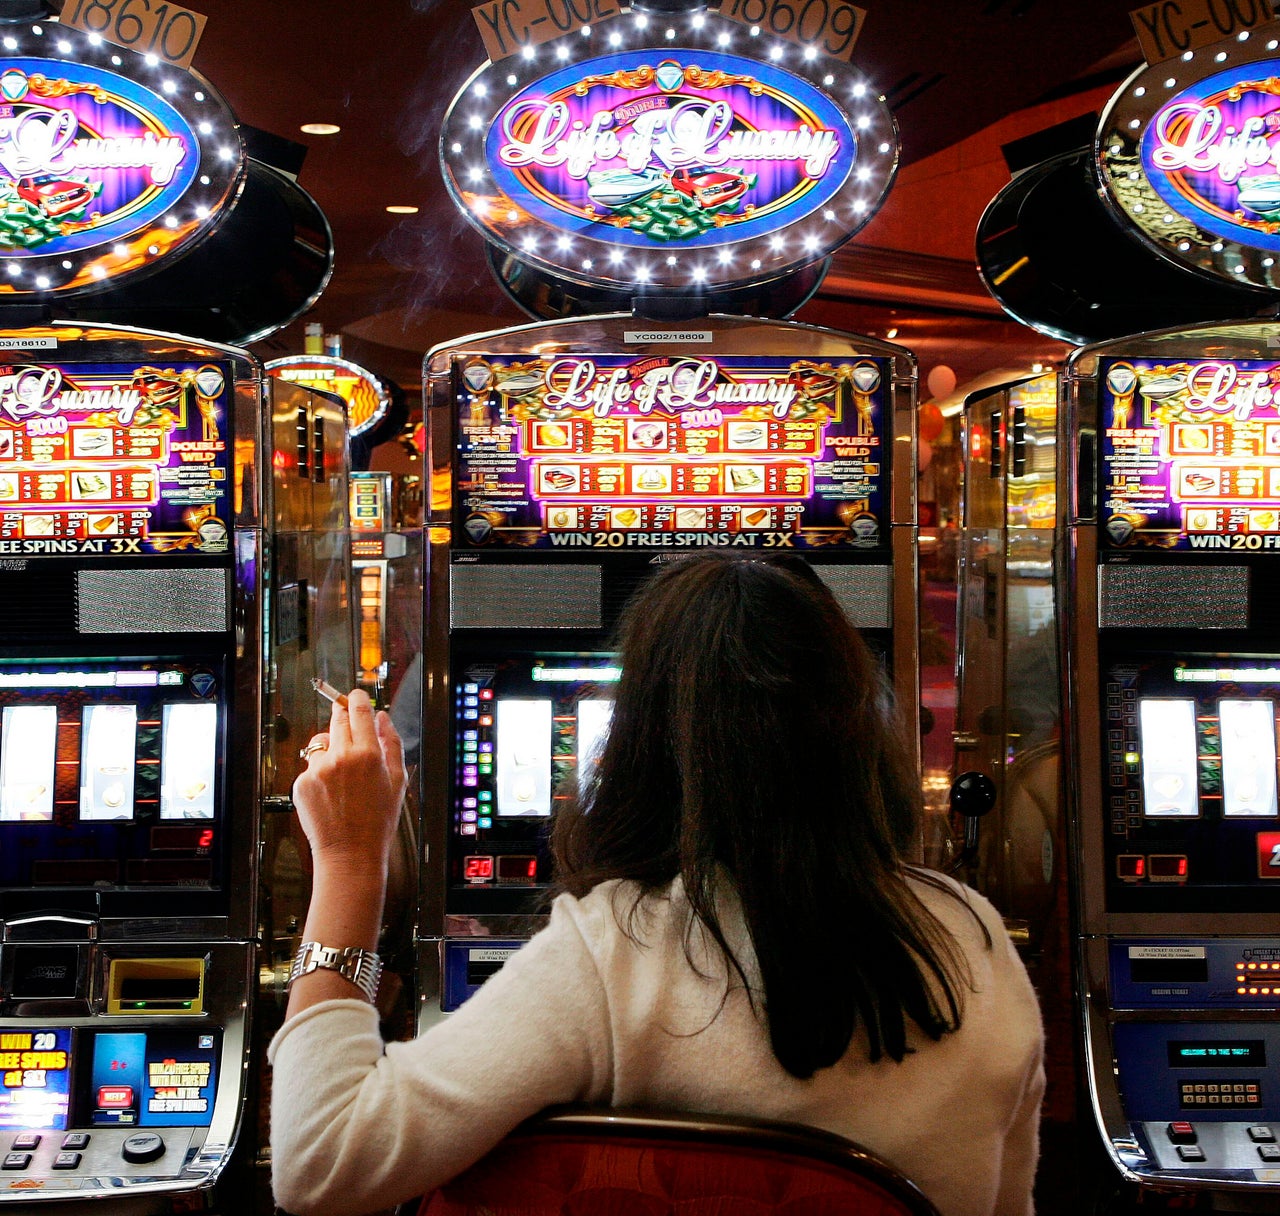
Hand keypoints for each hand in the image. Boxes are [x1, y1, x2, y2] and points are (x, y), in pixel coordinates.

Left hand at [292, 688, 406, 877]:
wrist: (350, 853)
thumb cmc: (378, 821)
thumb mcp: (398, 780)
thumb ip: (392, 743)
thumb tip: (382, 718)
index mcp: (368, 754)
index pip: (358, 710)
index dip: (356, 698)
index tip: (355, 695)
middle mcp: (341, 757)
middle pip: (337, 719)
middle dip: (342, 716)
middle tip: (347, 721)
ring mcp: (318, 770)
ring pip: (321, 742)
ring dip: (330, 746)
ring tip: (341, 772)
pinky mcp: (301, 783)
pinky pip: (311, 766)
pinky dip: (320, 772)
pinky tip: (331, 793)